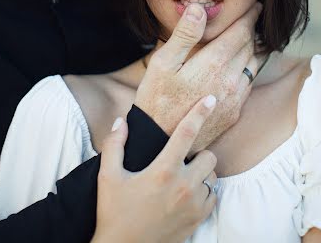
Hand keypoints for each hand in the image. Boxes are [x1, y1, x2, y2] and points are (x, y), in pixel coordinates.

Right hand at [91, 96, 217, 242]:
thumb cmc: (113, 213)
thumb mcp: (108, 177)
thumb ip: (114, 145)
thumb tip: (121, 121)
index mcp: (163, 171)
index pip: (187, 133)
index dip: (200, 112)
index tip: (211, 99)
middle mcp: (183, 186)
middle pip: (209, 156)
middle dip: (198, 154)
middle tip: (182, 160)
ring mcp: (193, 205)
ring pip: (212, 177)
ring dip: (201, 174)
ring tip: (182, 178)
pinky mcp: (198, 220)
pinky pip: (212, 197)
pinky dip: (204, 192)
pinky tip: (186, 194)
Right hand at [135, 1, 261, 151]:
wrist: (160, 142)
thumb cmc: (156, 99)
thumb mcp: (163, 63)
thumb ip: (184, 35)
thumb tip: (199, 8)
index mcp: (214, 63)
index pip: (242, 32)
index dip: (251, 17)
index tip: (256, 6)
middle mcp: (231, 80)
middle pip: (250, 47)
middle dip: (251, 30)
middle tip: (252, 18)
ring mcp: (235, 99)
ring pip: (253, 66)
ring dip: (253, 50)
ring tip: (248, 39)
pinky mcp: (234, 114)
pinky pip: (249, 85)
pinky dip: (248, 70)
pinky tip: (240, 67)